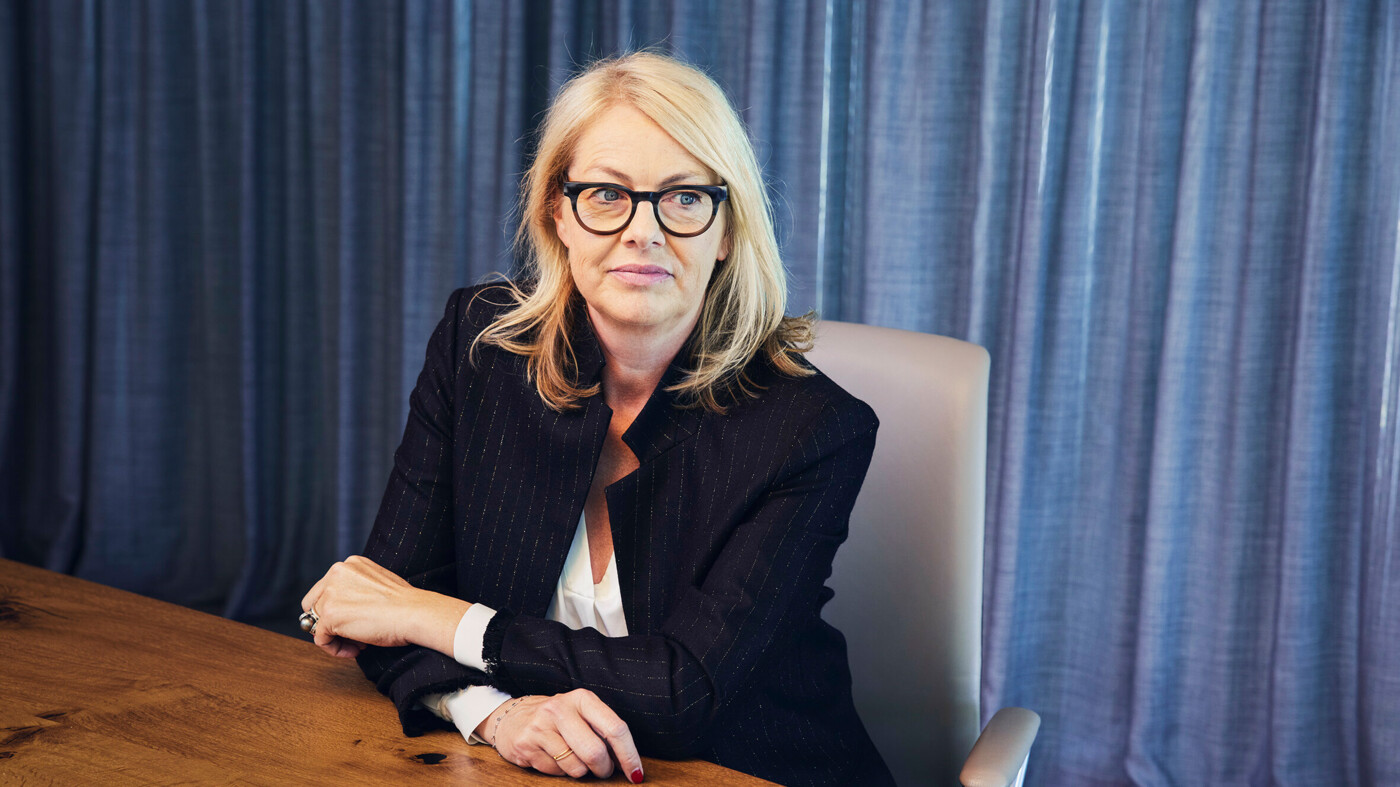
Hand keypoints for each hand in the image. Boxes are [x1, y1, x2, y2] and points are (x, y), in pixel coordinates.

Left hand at [300, 555, 467, 658]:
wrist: (414, 612)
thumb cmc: (405, 604)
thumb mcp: (376, 584)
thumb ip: (356, 590)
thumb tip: (342, 611)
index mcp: (349, 564)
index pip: (326, 589)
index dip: (337, 609)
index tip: (356, 621)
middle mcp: (336, 573)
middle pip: (314, 605)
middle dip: (330, 623)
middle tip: (354, 634)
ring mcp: (330, 594)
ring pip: (316, 623)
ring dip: (336, 637)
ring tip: (360, 642)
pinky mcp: (329, 615)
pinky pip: (320, 639)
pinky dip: (335, 649)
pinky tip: (356, 650)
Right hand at [488, 689, 643, 782]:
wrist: (511, 717)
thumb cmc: (557, 719)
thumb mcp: (581, 714)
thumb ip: (604, 732)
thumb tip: (629, 762)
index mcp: (582, 698)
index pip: (615, 728)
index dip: (629, 755)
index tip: (636, 773)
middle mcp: (561, 709)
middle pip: (595, 752)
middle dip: (604, 769)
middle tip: (603, 770)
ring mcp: (541, 727)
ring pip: (576, 767)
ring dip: (582, 772)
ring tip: (574, 760)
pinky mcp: (526, 745)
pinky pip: (556, 771)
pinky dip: (562, 772)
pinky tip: (554, 758)